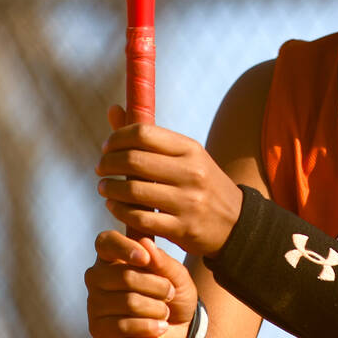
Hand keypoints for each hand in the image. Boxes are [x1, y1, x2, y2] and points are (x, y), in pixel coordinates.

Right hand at [85, 232, 197, 337]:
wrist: (179, 328)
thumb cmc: (172, 293)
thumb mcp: (176, 274)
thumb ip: (162, 259)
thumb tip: (146, 243)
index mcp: (112, 256)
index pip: (106, 242)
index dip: (125, 248)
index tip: (145, 258)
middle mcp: (97, 277)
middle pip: (125, 276)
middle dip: (157, 287)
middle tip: (170, 293)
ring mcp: (94, 304)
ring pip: (129, 302)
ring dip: (157, 308)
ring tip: (165, 312)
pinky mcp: (98, 329)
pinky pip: (125, 326)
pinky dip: (149, 327)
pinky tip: (158, 327)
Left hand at [96, 106, 243, 257]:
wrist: (236, 222)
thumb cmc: (201, 184)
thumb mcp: (185, 156)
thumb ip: (148, 136)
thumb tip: (112, 108)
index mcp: (191, 149)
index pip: (143, 134)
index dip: (117, 138)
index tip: (107, 147)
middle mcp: (191, 173)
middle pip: (134, 161)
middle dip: (108, 164)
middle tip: (100, 168)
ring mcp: (188, 202)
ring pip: (133, 191)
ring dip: (110, 189)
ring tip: (104, 188)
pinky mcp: (182, 229)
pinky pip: (140, 218)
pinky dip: (120, 211)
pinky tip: (115, 206)